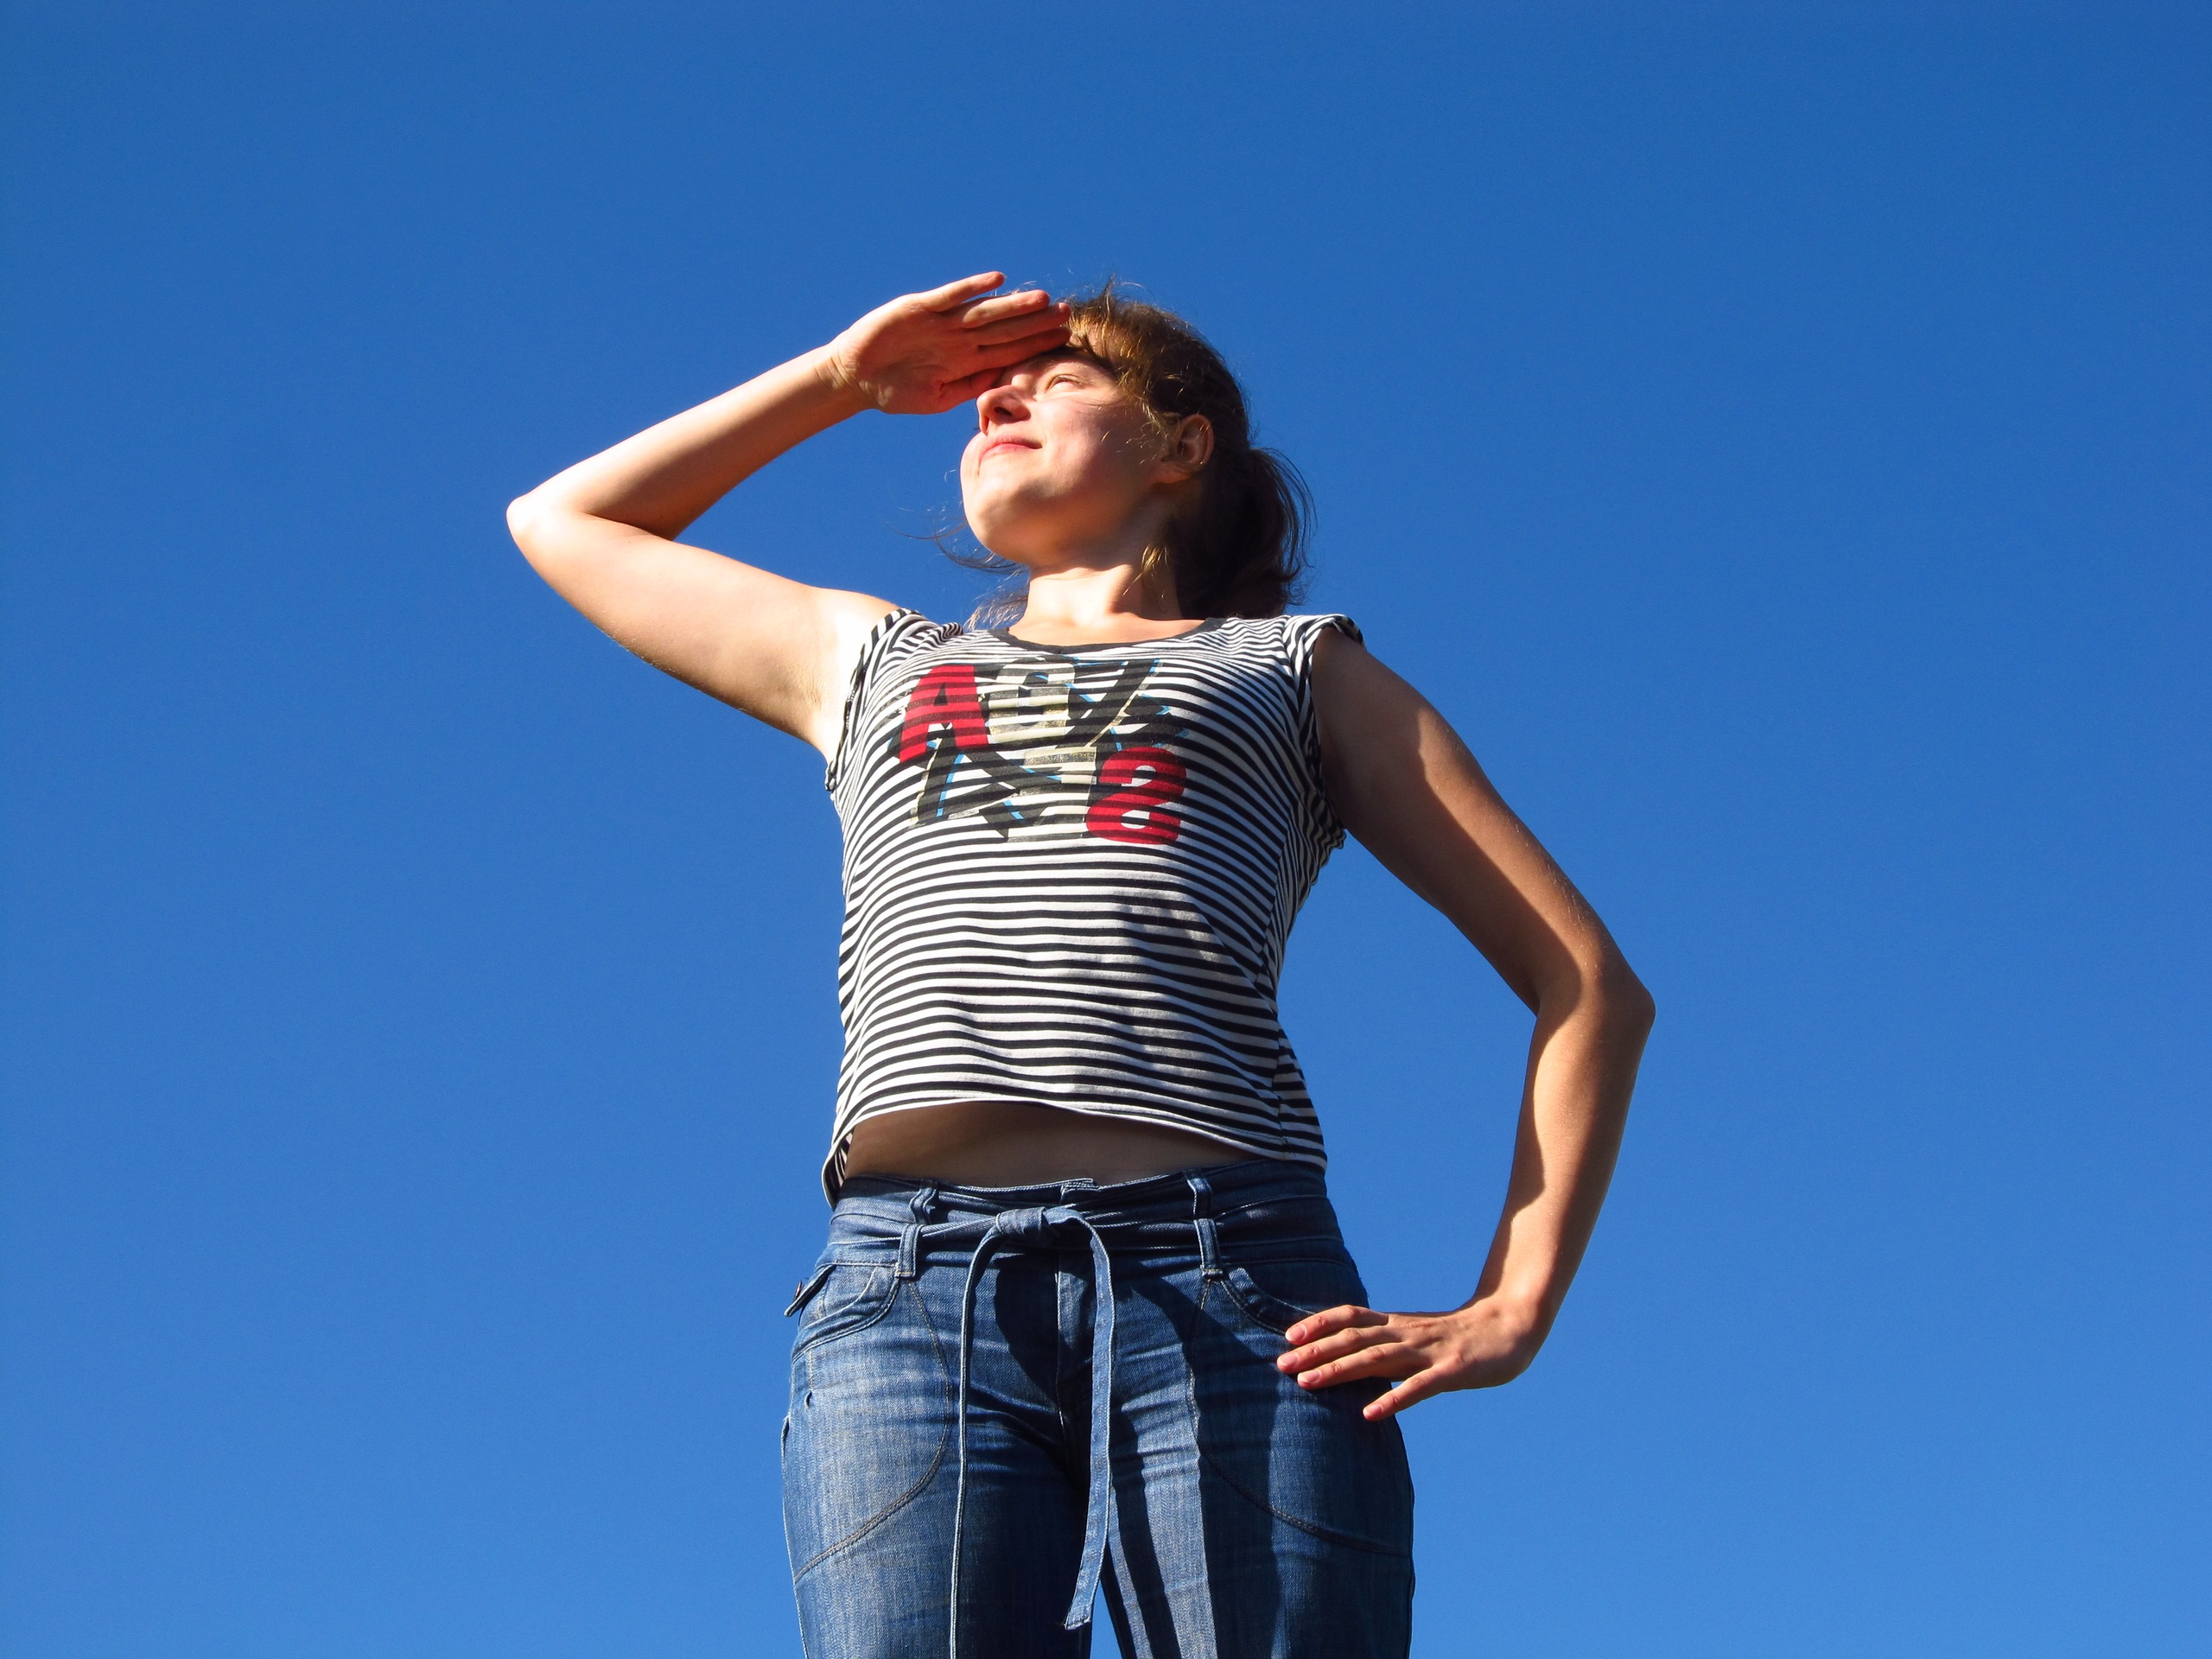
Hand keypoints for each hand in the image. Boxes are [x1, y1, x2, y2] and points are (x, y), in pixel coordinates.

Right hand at [821, 273, 1071, 416]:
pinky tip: (997, 281)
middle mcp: (959, 338)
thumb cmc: (896, 392)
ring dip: (1013, 304)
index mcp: (966, 360)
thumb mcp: (937, 398)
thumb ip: (970, 387)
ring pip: (985, 310)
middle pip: (1005, 327)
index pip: (1009, 350)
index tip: (1065, 340)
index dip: (1036, 344)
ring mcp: (942, 321)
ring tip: (1043, 298)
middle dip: (1035, 321)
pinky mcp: (920, 306)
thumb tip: (1006, 382)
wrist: (856, 377)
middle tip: (1067, 313)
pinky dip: (972, 288)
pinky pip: (951, 296)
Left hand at [1277, 1295, 1548, 1420]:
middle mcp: (1408, 1333)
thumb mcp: (1419, 1335)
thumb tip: (1351, 1357)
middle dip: (1317, 1351)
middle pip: (1355, 1338)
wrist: (1512, 1326)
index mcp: (1399, 1324)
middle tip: (1282, 1365)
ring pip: (1378, 1359)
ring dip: (1340, 1370)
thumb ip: (1389, 1344)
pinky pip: (1420, 1387)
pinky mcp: (1453, 1371)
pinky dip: (1394, 1399)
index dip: (1319, 1324)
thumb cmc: (1461, 1336)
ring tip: (1309, 1384)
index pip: (1351, 1316)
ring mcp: (1430, 1351)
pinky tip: (1371, 1413)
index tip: (1288, 1337)